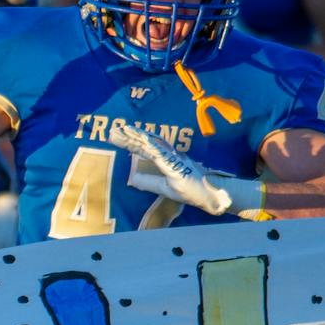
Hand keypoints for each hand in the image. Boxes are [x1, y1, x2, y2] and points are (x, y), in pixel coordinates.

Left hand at [108, 124, 261, 218]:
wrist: (212, 194)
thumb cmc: (191, 190)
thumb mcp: (164, 188)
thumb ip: (149, 182)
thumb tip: (132, 177)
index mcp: (164, 160)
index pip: (143, 149)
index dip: (130, 142)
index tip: (116, 137)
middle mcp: (168, 156)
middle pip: (145, 143)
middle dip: (129, 137)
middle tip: (113, 130)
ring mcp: (173, 159)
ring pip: (152, 145)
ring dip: (137, 137)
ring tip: (123, 129)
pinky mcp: (177, 165)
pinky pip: (162, 153)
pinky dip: (152, 145)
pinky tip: (142, 139)